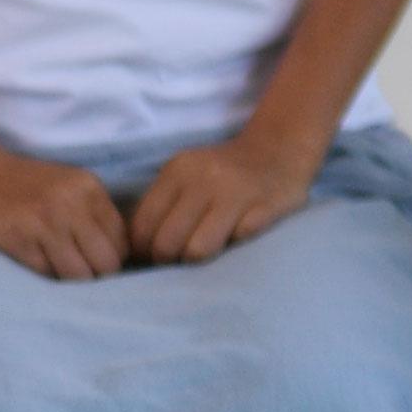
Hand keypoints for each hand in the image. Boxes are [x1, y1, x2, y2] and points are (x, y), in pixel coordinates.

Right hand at [0, 142, 128, 283]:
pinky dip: (42, 276)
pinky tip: (32, 261)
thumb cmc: (18, 183)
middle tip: (74, 273)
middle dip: (94, 276)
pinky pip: (46, 274)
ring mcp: (45, 221)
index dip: (109, 260)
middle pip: (106, 263)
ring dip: (68, 282)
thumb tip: (114, 259)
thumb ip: (91, 213)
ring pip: (79, 275)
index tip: (90, 262)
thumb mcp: (65, 186)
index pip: (121, 243)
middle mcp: (72, 203)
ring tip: (54, 271)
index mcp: (88, 188)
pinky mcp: (19, 238)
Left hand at [125, 132, 322, 266]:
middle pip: (166, 243)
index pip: (142, 226)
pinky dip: (233, 247)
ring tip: (205, 254)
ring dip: (199, 261)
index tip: (154, 257)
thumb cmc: (222, 175)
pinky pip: (236, 243)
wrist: (278, 150)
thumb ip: (161, 208)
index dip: (143, 251)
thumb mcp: (185, 178)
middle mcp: (204, 179)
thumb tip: (134, 252)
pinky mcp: (265, 208)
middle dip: (169, 261)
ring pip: (197, 250)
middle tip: (179, 261)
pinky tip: (236, 239)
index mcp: (177, 172)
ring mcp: (236, 193)